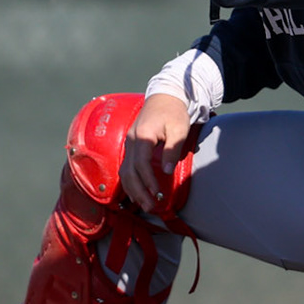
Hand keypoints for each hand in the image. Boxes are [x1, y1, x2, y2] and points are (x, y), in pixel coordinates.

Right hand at [119, 93, 192, 213]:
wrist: (165, 96)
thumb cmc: (174, 112)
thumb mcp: (178, 129)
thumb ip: (171, 150)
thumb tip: (166, 171)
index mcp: (143, 136)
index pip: (141, 163)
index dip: (148, 181)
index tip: (157, 194)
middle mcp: (131, 140)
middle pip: (129, 171)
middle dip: (139, 191)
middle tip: (150, 207)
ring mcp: (129, 143)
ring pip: (124, 171)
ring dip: (133, 190)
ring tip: (144, 204)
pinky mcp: (131, 146)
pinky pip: (126, 167)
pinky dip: (129, 182)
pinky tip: (135, 193)